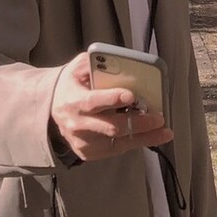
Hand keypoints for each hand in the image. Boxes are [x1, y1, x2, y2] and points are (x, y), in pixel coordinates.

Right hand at [51, 52, 172, 160]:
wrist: (52, 111)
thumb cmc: (72, 86)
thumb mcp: (77, 69)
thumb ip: (96, 63)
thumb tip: (121, 63)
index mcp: (73, 101)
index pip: (93, 102)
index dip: (112, 99)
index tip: (132, 96)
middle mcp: (77, 125)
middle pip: (112, 126)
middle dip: (139, 122)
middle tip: (159, 117)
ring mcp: (83, 142)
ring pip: (118, 142)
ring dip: (144, 137)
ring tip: (164, 132)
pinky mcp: (89, 153)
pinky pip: (117, 149)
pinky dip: (135, 142)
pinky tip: (150, 136)